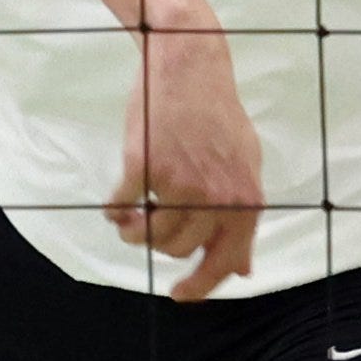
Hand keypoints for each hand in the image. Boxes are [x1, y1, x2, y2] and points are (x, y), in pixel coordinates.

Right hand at [103, 16, 261, 301]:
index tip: (178, 295)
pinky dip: (114, 211)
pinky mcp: (143, 167)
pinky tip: (114, 205)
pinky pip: (120, 208)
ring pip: (149, 234)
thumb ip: (242, 217)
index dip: (199, 286)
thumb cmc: (217, 114)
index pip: (223, 262)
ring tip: (130, 215)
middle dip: (161, 242)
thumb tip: (243, 270)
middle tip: (152, 222)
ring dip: (134, 230)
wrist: (190, 65)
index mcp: (245, 200)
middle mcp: (214, 198)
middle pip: (177, 249)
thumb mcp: (246, 164)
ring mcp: (178, 183)